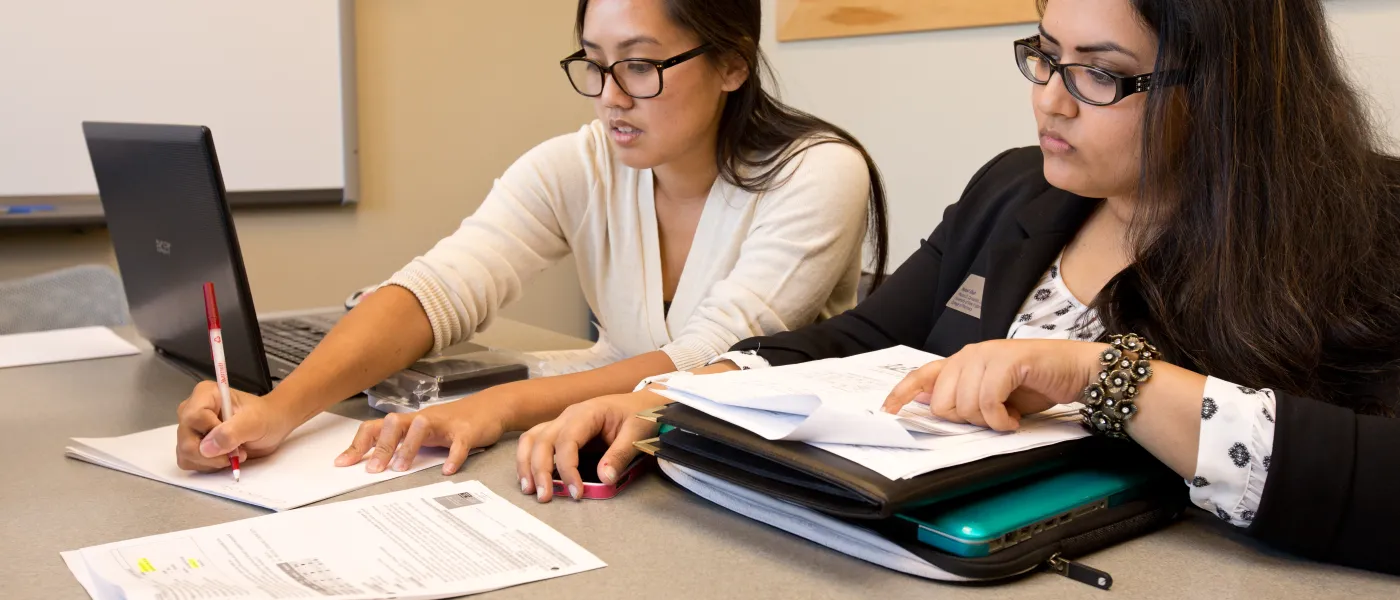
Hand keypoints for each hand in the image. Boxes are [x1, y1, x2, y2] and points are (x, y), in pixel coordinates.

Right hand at [175, 381, 297, 471]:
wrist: (271, 426)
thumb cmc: (266, 417)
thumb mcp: (255, 421)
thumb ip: (232, 432)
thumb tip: (207, 448)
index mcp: (205, 394)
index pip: (194, 418)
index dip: (213, 433)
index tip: (234, 436)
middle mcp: (191, 410)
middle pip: (186, 440)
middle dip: (213, 453)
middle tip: (237, 451)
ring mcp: (190, 429)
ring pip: (186, 454)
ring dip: (212, 461)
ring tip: (233, 453)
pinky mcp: (193, 444)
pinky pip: (190, 462)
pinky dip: (208, 465)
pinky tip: (225, 458)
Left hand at [334, 396, 511, 475]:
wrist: (491, 407)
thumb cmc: (453, 424)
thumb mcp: (424, 434)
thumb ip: (403, 446)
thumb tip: (374, 463)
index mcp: (409, 422)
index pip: (376, 427)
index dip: (358, 444)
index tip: (343, 464)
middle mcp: (423, 419)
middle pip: (394, 424)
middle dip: (381, 446)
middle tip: (373, 470)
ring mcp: (445, 423)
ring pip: (421, 427)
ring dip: (409, 448)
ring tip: (401, 469)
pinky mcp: (467, 430)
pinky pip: (458, 444)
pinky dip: (453, 458)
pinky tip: (447, 471)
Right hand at [516, 391, 662, 502]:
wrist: (640, 403)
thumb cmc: (637, 415)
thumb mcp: (636, 433)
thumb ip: (620, 455)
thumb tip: (604, 479)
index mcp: (587, 413)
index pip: (567, 441)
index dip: (568, 469)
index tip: (576, 492)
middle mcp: (568, 416)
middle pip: (542, 441)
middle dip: (540, 470)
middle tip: (545, 497)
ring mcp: (561, 422)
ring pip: (532, 439)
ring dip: (526, 464)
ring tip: (529, 489)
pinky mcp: (560, 432)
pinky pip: (535, 442)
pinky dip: (528, 460)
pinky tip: (530, 478)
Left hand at [880, 340, 1105, 430]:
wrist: (1074, 371)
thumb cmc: (1034, 384)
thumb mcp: (991, 395)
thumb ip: (959, 394)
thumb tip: (923, 400)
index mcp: (961, 361)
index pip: (921, 375)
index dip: (901, 394)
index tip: (887, 412)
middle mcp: (969, 354)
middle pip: (942, 404)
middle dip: (967, 420)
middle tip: (992, 417)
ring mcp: (987, 355)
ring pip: (965, 406)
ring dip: (989, 421)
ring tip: (1008, 415)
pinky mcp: (1006, 361)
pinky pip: (988, 401)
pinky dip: (1001, 419)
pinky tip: (1014, 418)